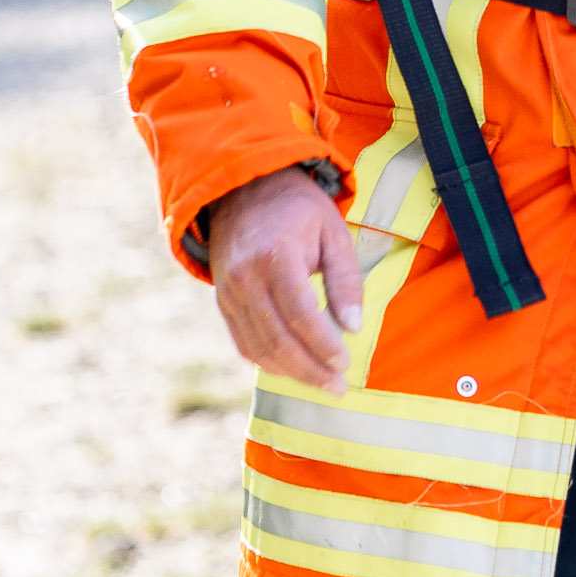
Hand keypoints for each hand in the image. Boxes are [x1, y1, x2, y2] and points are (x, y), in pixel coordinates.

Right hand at [207, 165, 362, 391]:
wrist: (243, 189)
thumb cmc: (297, 209)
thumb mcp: (332, 231)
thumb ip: (345, 279)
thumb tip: (353, 328)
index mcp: (275, 257)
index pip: (300, 316)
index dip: (322, 345)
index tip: (344, 364)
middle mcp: (245, 279)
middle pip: (277, 340)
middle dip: (309, 370)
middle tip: (336, 387)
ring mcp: (228, 293)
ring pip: (258, 348)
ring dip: (290, 372)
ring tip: (321, 382)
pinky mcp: (222, 302)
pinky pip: (243, 343)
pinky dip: (267, 361)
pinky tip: (293, 367)